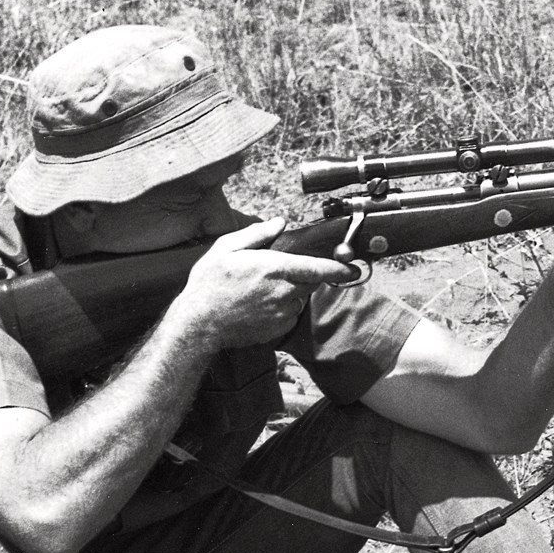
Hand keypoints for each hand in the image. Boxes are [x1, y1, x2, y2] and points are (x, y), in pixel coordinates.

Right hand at [163, 218, 358, 350]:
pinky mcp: (278, 329)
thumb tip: (280, 223)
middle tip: (276, 273)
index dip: (339, 268)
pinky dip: (281, 308)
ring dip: (289, 292)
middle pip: (310, 281)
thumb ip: (257, 234)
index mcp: (274, 268)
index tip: (354, 268)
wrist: (199, 323)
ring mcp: (282, 313)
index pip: (317, 268)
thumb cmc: (209, 284)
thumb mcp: (226, 248)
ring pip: (299, 298)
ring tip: (259, 290)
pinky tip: (257, 305)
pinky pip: (289, 315)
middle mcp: (283, 292)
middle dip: (302, 274)